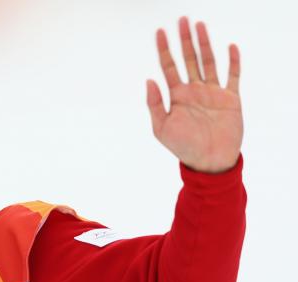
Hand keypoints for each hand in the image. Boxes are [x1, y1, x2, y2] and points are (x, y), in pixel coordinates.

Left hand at [146, 17, 242, 172]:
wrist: (209, 162)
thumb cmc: (183, 147)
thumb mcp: (162, 128)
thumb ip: (155, 104)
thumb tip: (148, 80)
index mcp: (177, 96)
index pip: (168, 67)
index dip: (164, 49)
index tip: (160, 32)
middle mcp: (194, 90)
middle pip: (188, 59)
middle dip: (185, 40)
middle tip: (183, 19)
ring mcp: (213, 93)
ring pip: (208, 62)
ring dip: (205, 44)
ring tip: (200, 26)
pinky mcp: (231, 98)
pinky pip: (233, 76)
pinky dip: (233, 61)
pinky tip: (230, 47)